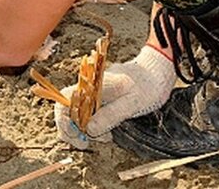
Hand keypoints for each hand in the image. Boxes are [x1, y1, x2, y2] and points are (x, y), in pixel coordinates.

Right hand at [54, 44, 175, 148]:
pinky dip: (92, 128)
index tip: (76, 136)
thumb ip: (111, 115)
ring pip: (76, 115)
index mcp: (93, 86)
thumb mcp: (133, 103)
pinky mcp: (98, 101)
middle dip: (72, 130)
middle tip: (87, 144)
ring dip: (84, 131)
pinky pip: (87, 116)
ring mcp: (92, 95)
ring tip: (106, 138)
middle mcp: (88, 90)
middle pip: (66, 109)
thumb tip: (89, 129)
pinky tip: (107, 133)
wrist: (155, 74)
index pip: (65, 99)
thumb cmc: (147, 86)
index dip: (64, 119)